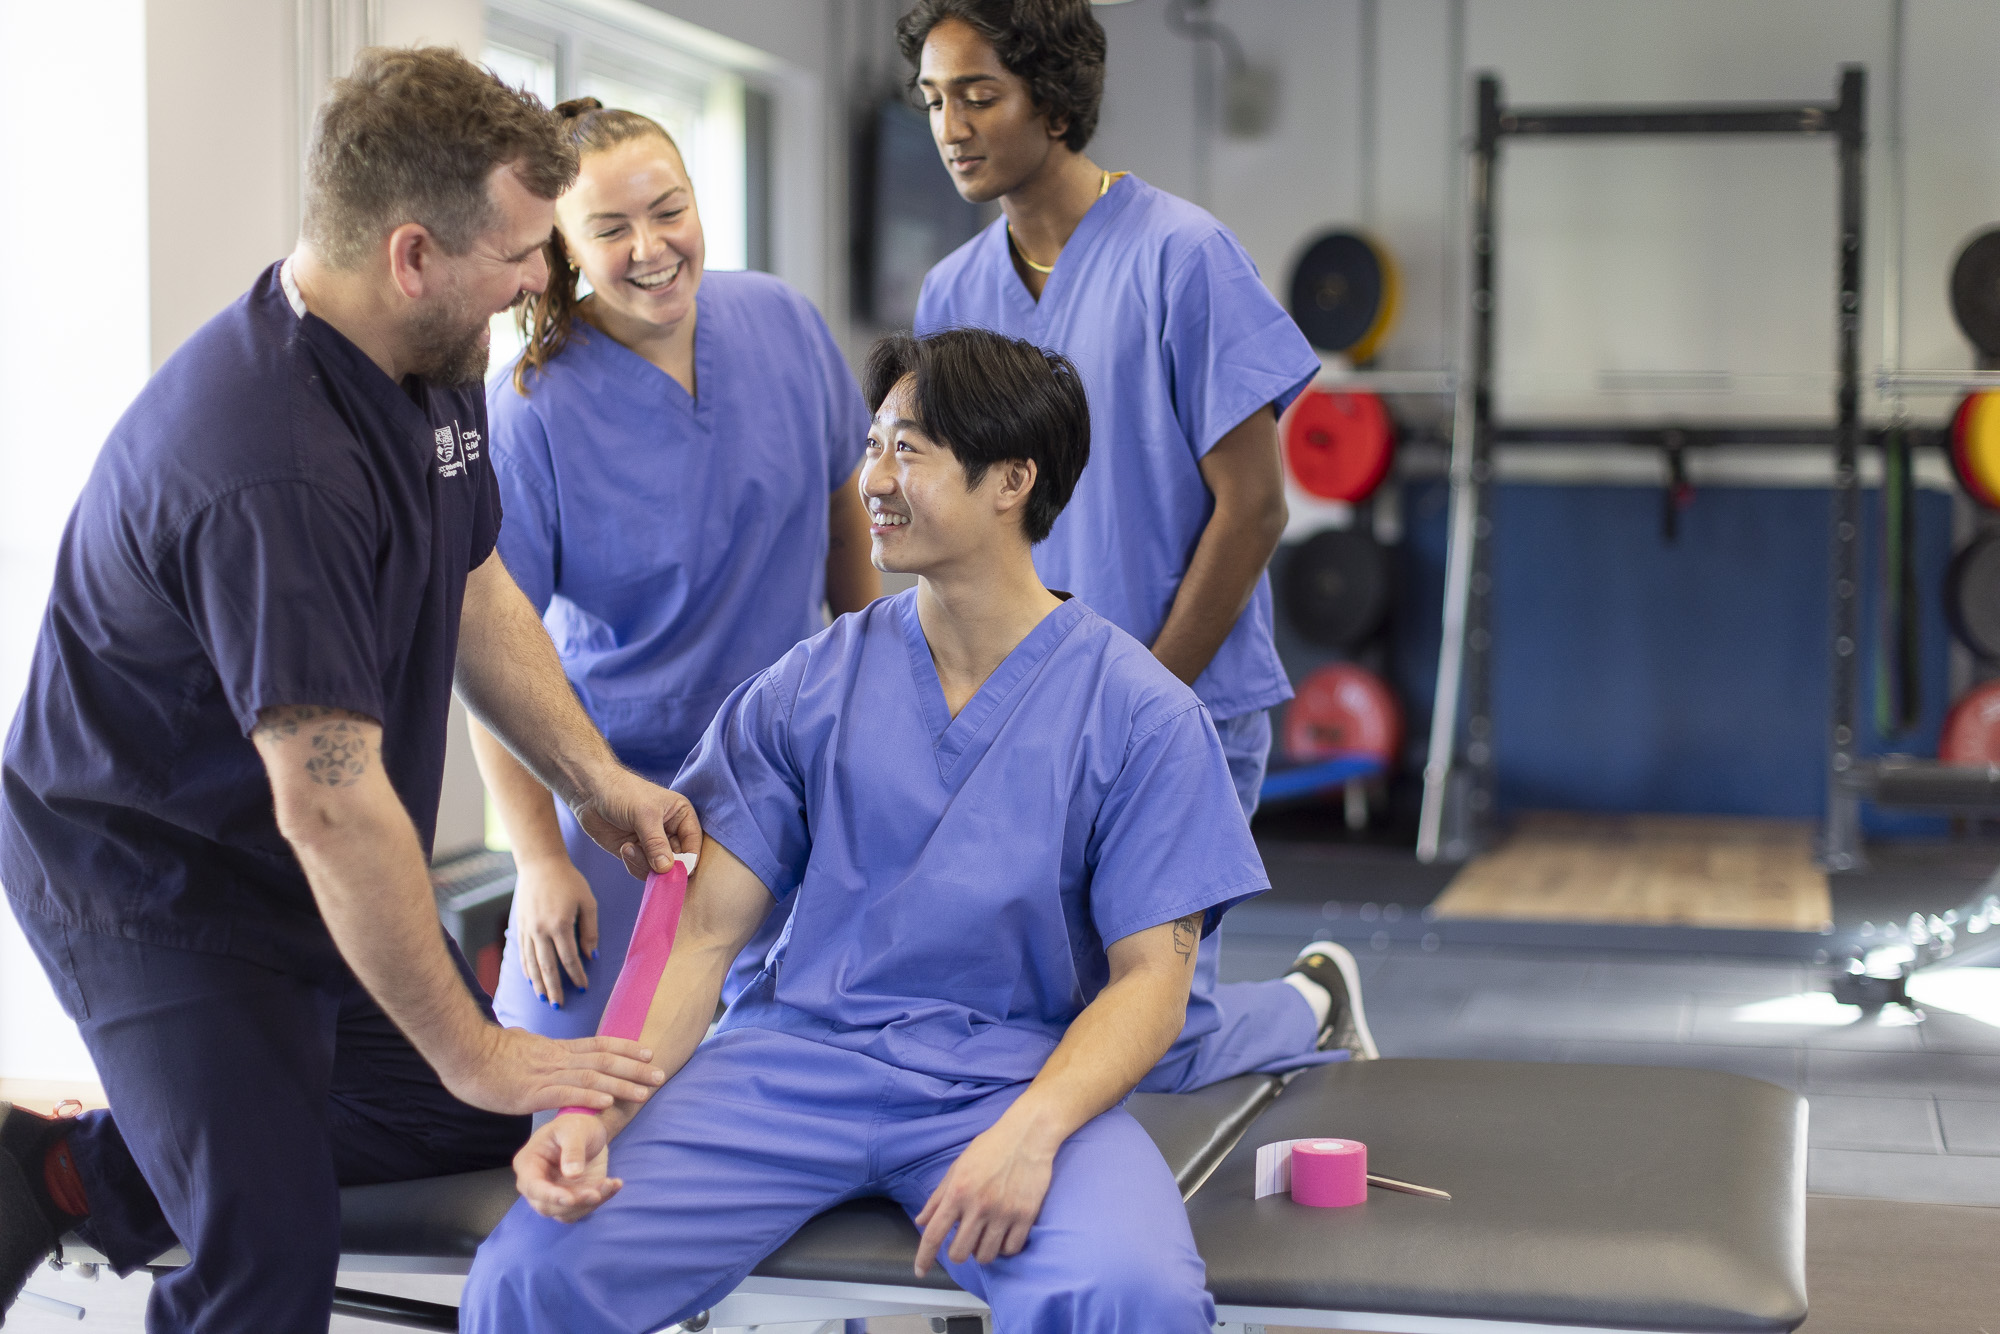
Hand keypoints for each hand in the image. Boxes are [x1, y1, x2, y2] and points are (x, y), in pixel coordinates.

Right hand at [438, 1025, 662, 1115]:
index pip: (599, 1045)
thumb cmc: (487, 1052)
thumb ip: (538, 1050)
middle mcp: (557, 1059)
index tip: (648, 1052)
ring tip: (646, 1091)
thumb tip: (542, 1048)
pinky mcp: (532, 1092)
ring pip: (592, 1077)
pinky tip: (608, 1103)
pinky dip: (589, 1098)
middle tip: (661, 1073)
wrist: (465, 1053)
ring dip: (622, 1084)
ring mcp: (546, 1075)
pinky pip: (565, 1094)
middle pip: (604, 1060)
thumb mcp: (521, 1046)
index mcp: (556, 1049)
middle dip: (635, 1068)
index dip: (626, 1048)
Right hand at [513, 854, 598, 1004]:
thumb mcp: (588, 902)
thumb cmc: (569, 881)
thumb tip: (592, 956)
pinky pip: (522, 953)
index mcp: (560, 925)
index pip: (569, 959)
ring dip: (538, 983)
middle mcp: (540, 931)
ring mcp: (527, 929)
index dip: (576, 975)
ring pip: (531, 964)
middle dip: (554, 989)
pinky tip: (531, 979)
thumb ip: (590, 931)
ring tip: (544, 999)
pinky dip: (526, 969)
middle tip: (559, 1006)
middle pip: (547, 967)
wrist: (540, 864)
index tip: (583, 987)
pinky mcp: (520, 926)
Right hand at [515, 1112, 620, 1221]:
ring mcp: (553, 1193)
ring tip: (610, 1185)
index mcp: (528, 1163)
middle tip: (596, 1194)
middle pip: (547, 1206)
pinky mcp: (571, 1198)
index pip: (532, 1186)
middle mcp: (537, 1183)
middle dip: (574, 1203)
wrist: (589, 1131)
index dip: (549, 1196)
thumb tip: (572, 1175)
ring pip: (566, 1213)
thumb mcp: (574, 1130)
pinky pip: (582, 1209)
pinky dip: (600, 1201)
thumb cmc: (575, 1125)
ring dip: (588, 1204)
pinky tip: (614, 1185)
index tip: (570, 1198)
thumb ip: (572, 1150)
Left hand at [575, 771, 701, 879]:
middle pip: (678, 861)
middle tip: (650, 865)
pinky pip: (643, 870)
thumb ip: (657, 844)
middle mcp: (671, 831)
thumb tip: (667, 869)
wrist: (590, 792)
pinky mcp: (636, 852)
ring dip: (644, 864)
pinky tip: (624, 848)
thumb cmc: (622, 793)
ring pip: (659, 869)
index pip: (693, 845)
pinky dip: (634, 864)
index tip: (675, 872)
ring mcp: (653, 844)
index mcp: (682, 816)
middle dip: (663, 866)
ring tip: (628, 848)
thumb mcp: (644, 816)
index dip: (688, 861)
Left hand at [913, 1116, 1056, 1276]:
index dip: (924, 1256)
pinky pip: (1011, 1249)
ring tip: (985, 1236)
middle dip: (958, 1252)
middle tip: (965, 1240)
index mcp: (958, 1192)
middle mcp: (979, 1206)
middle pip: (959, 1253)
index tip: (920, 1270)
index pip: (934, 1233)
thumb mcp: (957, 1168)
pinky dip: (1005, 1247)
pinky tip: (1003, 1235)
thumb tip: (921, 1222)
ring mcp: (1004, 1213)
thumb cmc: (990, 1148)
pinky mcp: (1026, 1216)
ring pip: (985, 1256)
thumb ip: (937, 1197)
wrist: (1027, 1135)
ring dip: (982, 1251)